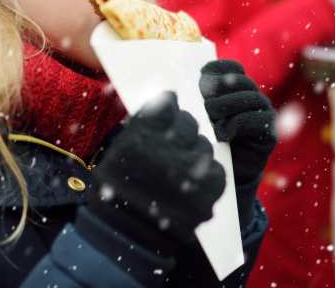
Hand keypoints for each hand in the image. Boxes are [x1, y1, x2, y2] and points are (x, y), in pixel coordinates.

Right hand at [86, 92, 225, 252]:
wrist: (128, 236)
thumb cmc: (119, 189)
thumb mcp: (118, 150)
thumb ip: (143, 122)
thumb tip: (168, 99)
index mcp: (140, 138)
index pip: (167, 104)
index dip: (168, 108)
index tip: (167, 112)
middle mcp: (167, 152)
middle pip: (188, 123)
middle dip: (181, 131)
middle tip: (172, 144)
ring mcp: (191, 173)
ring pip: (203, 146)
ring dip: (193, 154)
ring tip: (179, 170)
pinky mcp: (209, 192)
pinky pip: (216, 169)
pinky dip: (206, 175)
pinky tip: (192, 185)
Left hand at [200, 60, 275, 228]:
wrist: (227, 174)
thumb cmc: (207, 143)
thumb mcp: (198, 120)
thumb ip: (194, 103)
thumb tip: (172, 91)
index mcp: (234, 88)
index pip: (231, 67)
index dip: (217, 69)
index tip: (200, 76)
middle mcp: (251, 96)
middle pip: (240, 81)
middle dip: (220, 90)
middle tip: (204, 104)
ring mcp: (262, 111)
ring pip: (250, 98)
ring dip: (228, 106)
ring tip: (212, 119)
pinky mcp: (268, 131)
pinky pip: (258, 119)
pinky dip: (238, 124)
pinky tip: (223, 134)